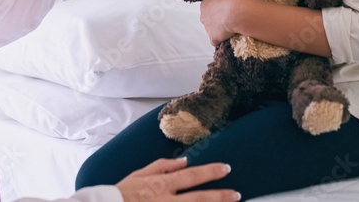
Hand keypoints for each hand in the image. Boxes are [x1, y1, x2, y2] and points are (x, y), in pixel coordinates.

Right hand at [115, 157, 238, 200]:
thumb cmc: (122, 194)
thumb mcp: (139, 174)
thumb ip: (162, 166)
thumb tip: (183, 161)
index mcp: (161, 184)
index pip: (191, 176)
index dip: (210, 172)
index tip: (225, 169)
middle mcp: (166, 201)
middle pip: (199, 198)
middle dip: (220, 196)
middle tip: (236, 194)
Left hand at [199, 0, 240, 45]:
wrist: (236, 13)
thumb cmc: (231, 1)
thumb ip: (220, 1)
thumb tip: (223, 3)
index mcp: (204, 5)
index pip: (208, 9)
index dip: (217, 11)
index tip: (224, 12)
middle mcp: (203, 17)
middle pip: (208, 20)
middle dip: (216, 21)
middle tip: (227, 20)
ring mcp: (207, 29)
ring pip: (212, 31)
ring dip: (219, 31)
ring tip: (230, 28)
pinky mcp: (213, 38)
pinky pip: (216, 41)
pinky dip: (221, 40)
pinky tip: (228, 37)